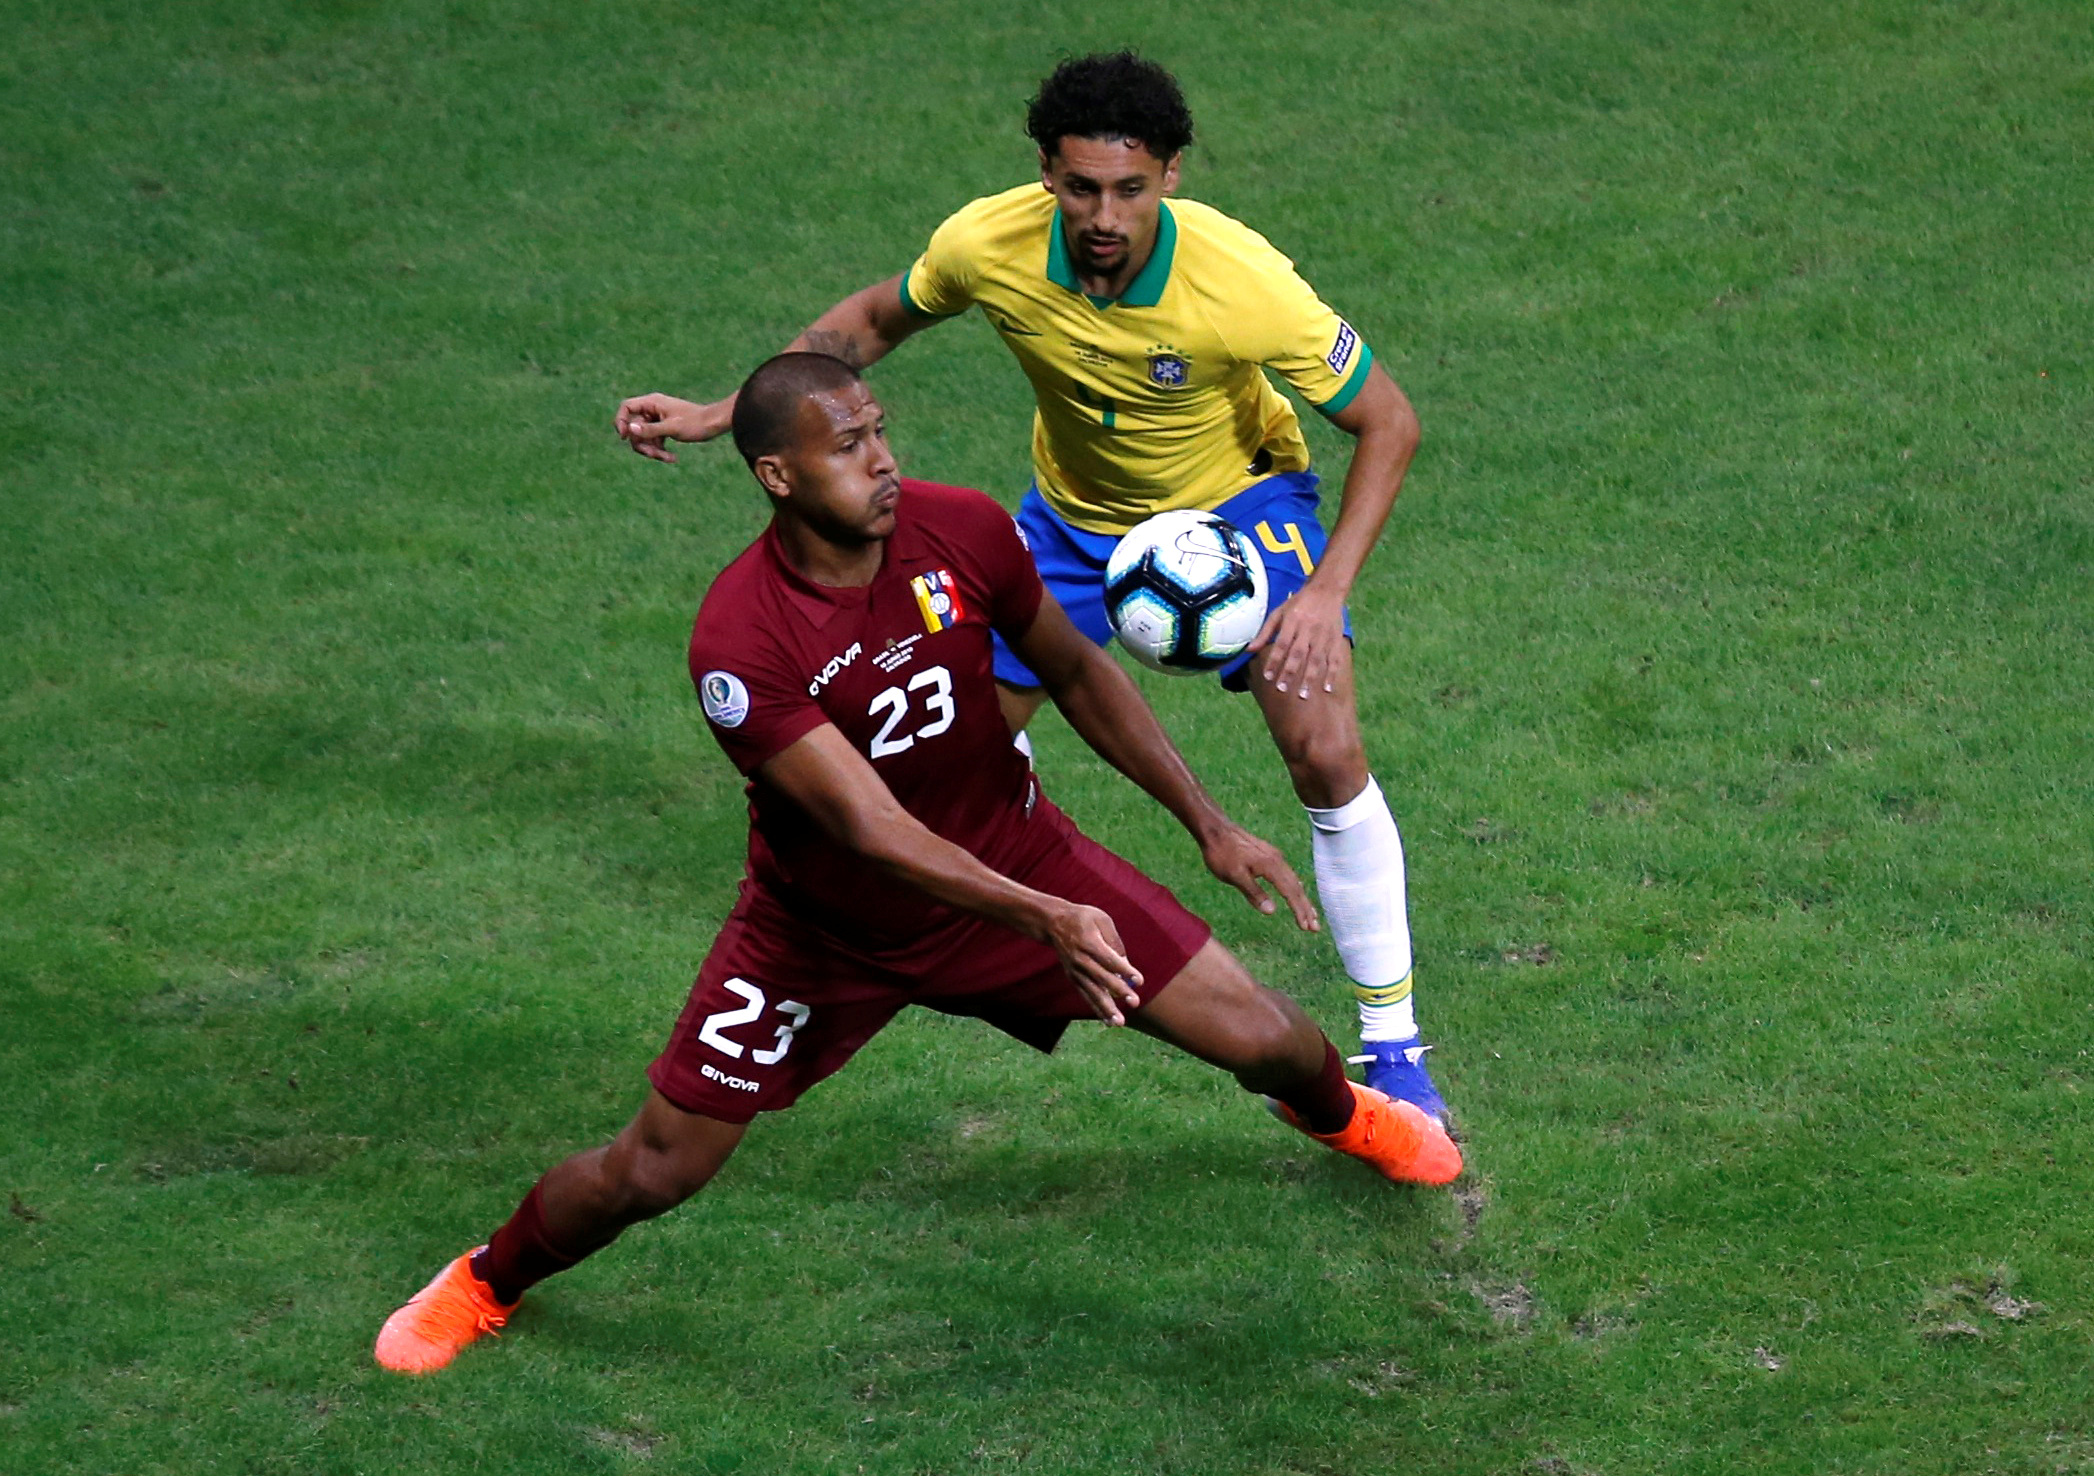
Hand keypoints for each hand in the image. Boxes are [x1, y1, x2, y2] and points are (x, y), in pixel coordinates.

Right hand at [614, 393, 726, 464]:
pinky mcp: (664, 429)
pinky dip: (660, 451)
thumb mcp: (672, 428)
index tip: (624, 437)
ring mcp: (657, 420)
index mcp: (652, 402)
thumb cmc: (696, 423)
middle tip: (653, 454)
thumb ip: (650, 429)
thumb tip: (630, 429)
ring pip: (644, 438)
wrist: (715, 424)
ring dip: (653, 450)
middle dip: (642, 443)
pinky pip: (654, 441)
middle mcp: (652, 409)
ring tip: (668, 458)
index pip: (626, 407)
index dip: (621, 421)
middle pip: (634, 427)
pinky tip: (672, 458)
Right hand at [1042, 902, 1143, 1025]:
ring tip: (1119, 1022)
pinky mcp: (1073, 978)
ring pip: (1092, 992)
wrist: (1053, 923)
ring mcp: (1075, 971)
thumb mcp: (1101, 919)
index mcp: (1089, 942)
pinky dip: (1097, 1008)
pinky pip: (1086, 995)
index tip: (1139, 981)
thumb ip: (1115, 940)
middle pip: (1102, 978)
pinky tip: (1108, 1021)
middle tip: (1135, 1002)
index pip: (1109, 959)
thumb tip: (1126, 962)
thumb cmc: (1083, 918)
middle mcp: (1081, 959)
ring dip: (1106, 1008)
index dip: (1125, 970)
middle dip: (1119, 991)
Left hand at [1200, 824, 1319, 931]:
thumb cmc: (1222, 854)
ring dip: (1302, 900)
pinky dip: (1294, 888)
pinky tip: (1295, 893)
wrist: (1215, 829)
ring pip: (1294, 881)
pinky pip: (1287, 874)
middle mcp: (1277, 860)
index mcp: (1271, 866)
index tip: (1306, 927)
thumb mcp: (1234, 876)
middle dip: (1307, 909)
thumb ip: (1253, 893)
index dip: (1299, 911)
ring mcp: (1274, 856)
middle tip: (1315, 928)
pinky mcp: (1269, 855)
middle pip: (1297, 888)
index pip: (1290, 893)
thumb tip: (1272, 911)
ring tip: (1311, 915)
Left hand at [1247, 580, 1347, 700]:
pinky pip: (1335, 659)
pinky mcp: (1336, 639)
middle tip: (1282, 689)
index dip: (1274, 661)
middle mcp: (1309, 629)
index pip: (1282, 644)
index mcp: (1293, 621)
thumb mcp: (1279, 612)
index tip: (1268, 677)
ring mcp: (1324, 635)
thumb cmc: (1299, 603)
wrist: (1327, 590)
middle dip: (1290, 672)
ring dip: (1310, 678)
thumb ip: (1265, 632)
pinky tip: (1327, 688)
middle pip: (1298, 653)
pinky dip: (1332, 674)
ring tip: (1303, 695)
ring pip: (1316, 659)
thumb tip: (1249, 650)